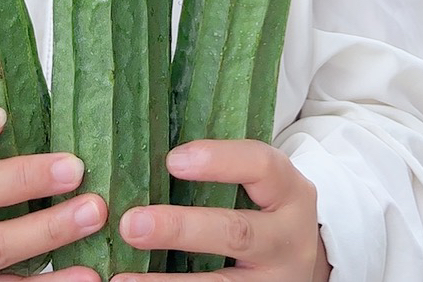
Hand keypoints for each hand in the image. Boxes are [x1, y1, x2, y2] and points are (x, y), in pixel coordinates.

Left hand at [114, 139, 330, 281]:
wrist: (298, 260)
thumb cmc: (265, 206)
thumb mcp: (261, 183)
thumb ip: (222, 169)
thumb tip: (150, 153)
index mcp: (289, 192)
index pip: (261, 165)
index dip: (218, 160)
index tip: (171, 160)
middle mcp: (287, 238)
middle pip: (235, 232)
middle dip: (181, 229)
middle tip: (131, 224)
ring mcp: (273, 280)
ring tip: (124, 279)